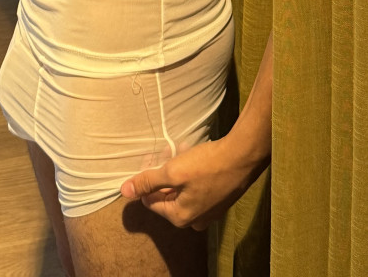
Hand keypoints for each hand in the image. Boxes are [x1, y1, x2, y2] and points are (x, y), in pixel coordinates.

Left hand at [120, 134, 263, 229]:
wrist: (243, 157)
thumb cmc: (208, 165)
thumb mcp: (173, 171)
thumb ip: (148, 181)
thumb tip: (124, 191)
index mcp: (180, 217)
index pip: (150, 201)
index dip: (147, 178)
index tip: (151, 158)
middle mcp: (194, 220)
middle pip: (166, 195)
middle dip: (163, 172)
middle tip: (166, 151)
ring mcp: (208, 211)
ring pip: (181, 189)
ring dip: (177, 168)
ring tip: (181, 148)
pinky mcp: (218, 199)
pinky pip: (196, 187)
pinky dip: (191, 171)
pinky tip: (194, 154)